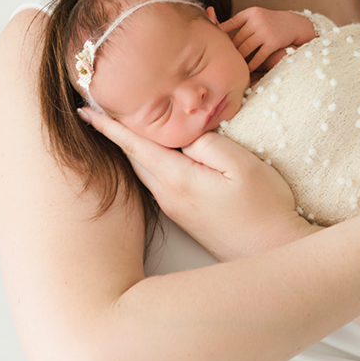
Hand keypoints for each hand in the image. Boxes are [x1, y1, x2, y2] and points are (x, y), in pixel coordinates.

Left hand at [80, 107, 312, 260]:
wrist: (273, 251)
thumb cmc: (264, 207)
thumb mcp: (241, 164)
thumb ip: (207, 143)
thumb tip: (182, 134)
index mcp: (177, 180)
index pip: (134, 145)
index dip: (109, 126)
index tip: (85, 109)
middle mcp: (169, 197)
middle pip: (133, 159)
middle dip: (114, 134)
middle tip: (97, 109)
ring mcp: (176, 209)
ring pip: (144, 172)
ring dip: (130, 150)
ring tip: (120, 127)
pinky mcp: (186, 217)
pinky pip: (158, 182)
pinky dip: (148, 163)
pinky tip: (156, 154)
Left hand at [217, 7, 315, 71]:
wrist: (293, 24)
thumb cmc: (270, 21)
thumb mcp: (256, 15)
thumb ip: (241, 22)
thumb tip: (219, 30)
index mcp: (251, 12)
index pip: (231, 23)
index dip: (221, 33)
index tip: (213, 42)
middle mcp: (257, 21)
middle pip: (237, 39)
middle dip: (230, 49)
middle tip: (221, 59)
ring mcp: (265, 32)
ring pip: (245, 49)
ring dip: (239, 58)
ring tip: (232, 65)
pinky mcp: (272, 43)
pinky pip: (258, 57)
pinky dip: (251, 64)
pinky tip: (246, 69)